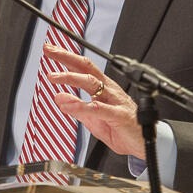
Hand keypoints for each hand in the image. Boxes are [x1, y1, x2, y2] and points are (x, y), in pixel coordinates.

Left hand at [41, 43, 146, 159]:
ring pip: (92, 83)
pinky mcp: (119, 115)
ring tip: (54, 77)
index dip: (66, 57)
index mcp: (103, 88)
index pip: (82, 67)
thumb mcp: (92, 118)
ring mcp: (114, 100)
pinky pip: (99, 108)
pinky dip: (82, 106)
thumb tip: (58, 97)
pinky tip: (68, 105)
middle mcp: (108, 89)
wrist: (143, 143)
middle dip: (67, 57)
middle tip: (49, 51)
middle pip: (87, 68)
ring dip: (71, 78)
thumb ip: (76, 107)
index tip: (49, 49)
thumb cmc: (120, 127)